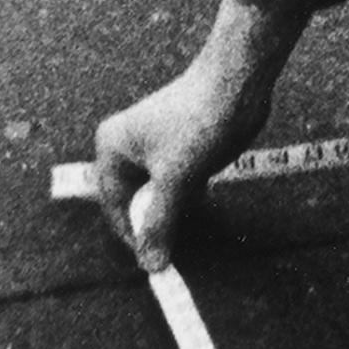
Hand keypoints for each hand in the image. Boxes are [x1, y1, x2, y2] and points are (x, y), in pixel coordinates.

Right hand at [89, 1, 286, 273]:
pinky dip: (187, 197)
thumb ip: (160, 224)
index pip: (116, 208)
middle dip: (156, 223)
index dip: (137, 237)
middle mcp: (126, 148)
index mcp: (111, 149)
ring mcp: (153, 148)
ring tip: (192, 215)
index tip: (157, 264)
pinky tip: (202, 195)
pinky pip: (175, 185)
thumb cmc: (199, 122)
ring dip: (174, 211)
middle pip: (135, 203)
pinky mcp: (177, 149)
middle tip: (178, 248)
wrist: (237, 82)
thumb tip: (151, 266)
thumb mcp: (175, 180)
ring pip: (157, 196)